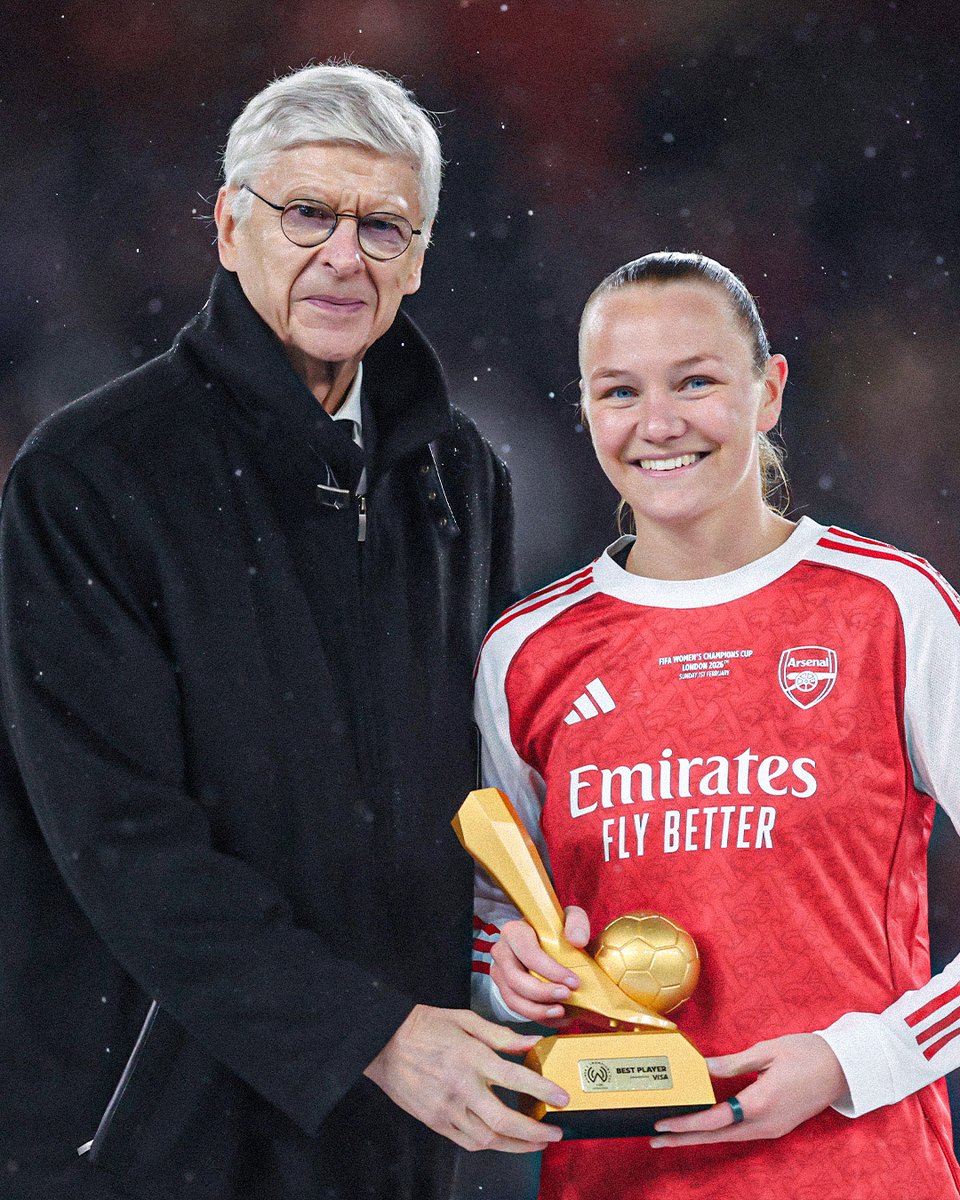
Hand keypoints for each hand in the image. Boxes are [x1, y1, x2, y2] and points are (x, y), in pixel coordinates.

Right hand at [363, 1004, 568, 1152]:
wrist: (383, 1043)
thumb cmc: (424, 1026)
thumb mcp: (465, 1020)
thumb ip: (501, 1034)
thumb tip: (532, 1042)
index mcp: (471, 1057)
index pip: (516, 1078)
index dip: (543, 1090)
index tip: (563, 1099)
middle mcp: (461, 1087)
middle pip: (505, 1119)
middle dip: (535, 1132)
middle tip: (555, 1133)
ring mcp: (446, 1109)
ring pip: (488, 1138)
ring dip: (516, 1145)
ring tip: (536, 1142)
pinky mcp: (435, 1122)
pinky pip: (468, 1142)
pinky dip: (490, 1144)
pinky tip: (503, 1140)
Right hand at [490, 906, 590, 1024]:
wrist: (545, 941)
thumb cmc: (555, 930)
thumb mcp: (568, 918)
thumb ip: (576, 922)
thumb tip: (577, 940)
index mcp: (514, 931)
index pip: (528, 953)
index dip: (550, 970)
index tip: (574, 981)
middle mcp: (501, 952)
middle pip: (515, 979)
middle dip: (542, 992)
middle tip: (567, 996)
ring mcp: (499, 973)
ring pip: (513, 998)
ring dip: (538, 1010)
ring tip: (561, 1012)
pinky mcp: (505, 990)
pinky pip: (518, 1009)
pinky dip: (538, 1016)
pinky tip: (557, 1017)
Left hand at [650, 1033, 849, 1147]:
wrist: (844, 1069)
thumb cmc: (807, 1053)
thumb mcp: (767, 1051)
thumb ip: (733, 1063)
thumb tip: (704, 1068)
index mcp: (761, 1103)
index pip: (715, 1119)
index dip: (687, 1123)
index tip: (663, 1124)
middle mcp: (766, 1122)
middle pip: (718, 1136)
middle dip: (685, 1138)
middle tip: (656, 1139)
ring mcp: (773, 1128)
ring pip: (729, 1137)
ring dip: (700, 1136)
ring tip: (674, 1134)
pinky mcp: (777, 1126)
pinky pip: (742, 1132)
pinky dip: (719, 1131)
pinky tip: (705, 1126)